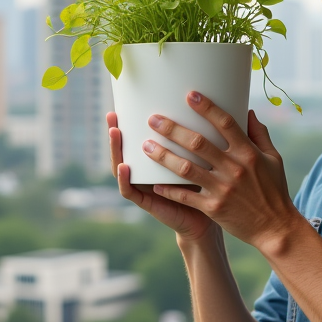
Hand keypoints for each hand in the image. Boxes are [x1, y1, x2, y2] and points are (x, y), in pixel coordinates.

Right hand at [108, 111, 213, 240]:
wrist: (207, 217)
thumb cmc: (206, 184)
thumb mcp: (202, 157)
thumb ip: (200, 137)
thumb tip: (209, 105)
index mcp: (155, 160)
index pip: (136, 139)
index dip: (127, 123)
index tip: (122, 104)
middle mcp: (144, 172)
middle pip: (124, 150)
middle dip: (115, 131)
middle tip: (112, 114)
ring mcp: (143, 187)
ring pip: (120, 167)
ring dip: (115, 150)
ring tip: (115, 133)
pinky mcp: (147, 203)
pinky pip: (129, 191)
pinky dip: (124, 179)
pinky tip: (124, 166)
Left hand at [141, 92, 299, 249]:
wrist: (275, 227)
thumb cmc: (274, 191)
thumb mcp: (274, 160)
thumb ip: (260, 134)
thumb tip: (249, 112)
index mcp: (249, 154)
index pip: (226, 124)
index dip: (207, 108)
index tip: (190, 95)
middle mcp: (234, 169)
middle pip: (198, 143)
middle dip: (173, 129)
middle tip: (153, 119)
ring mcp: (222, 189)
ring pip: (186, 168)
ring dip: (163, 155)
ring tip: (146, 146)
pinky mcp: (213, 208)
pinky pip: (186, 196)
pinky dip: (169, 189)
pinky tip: (154, 182)